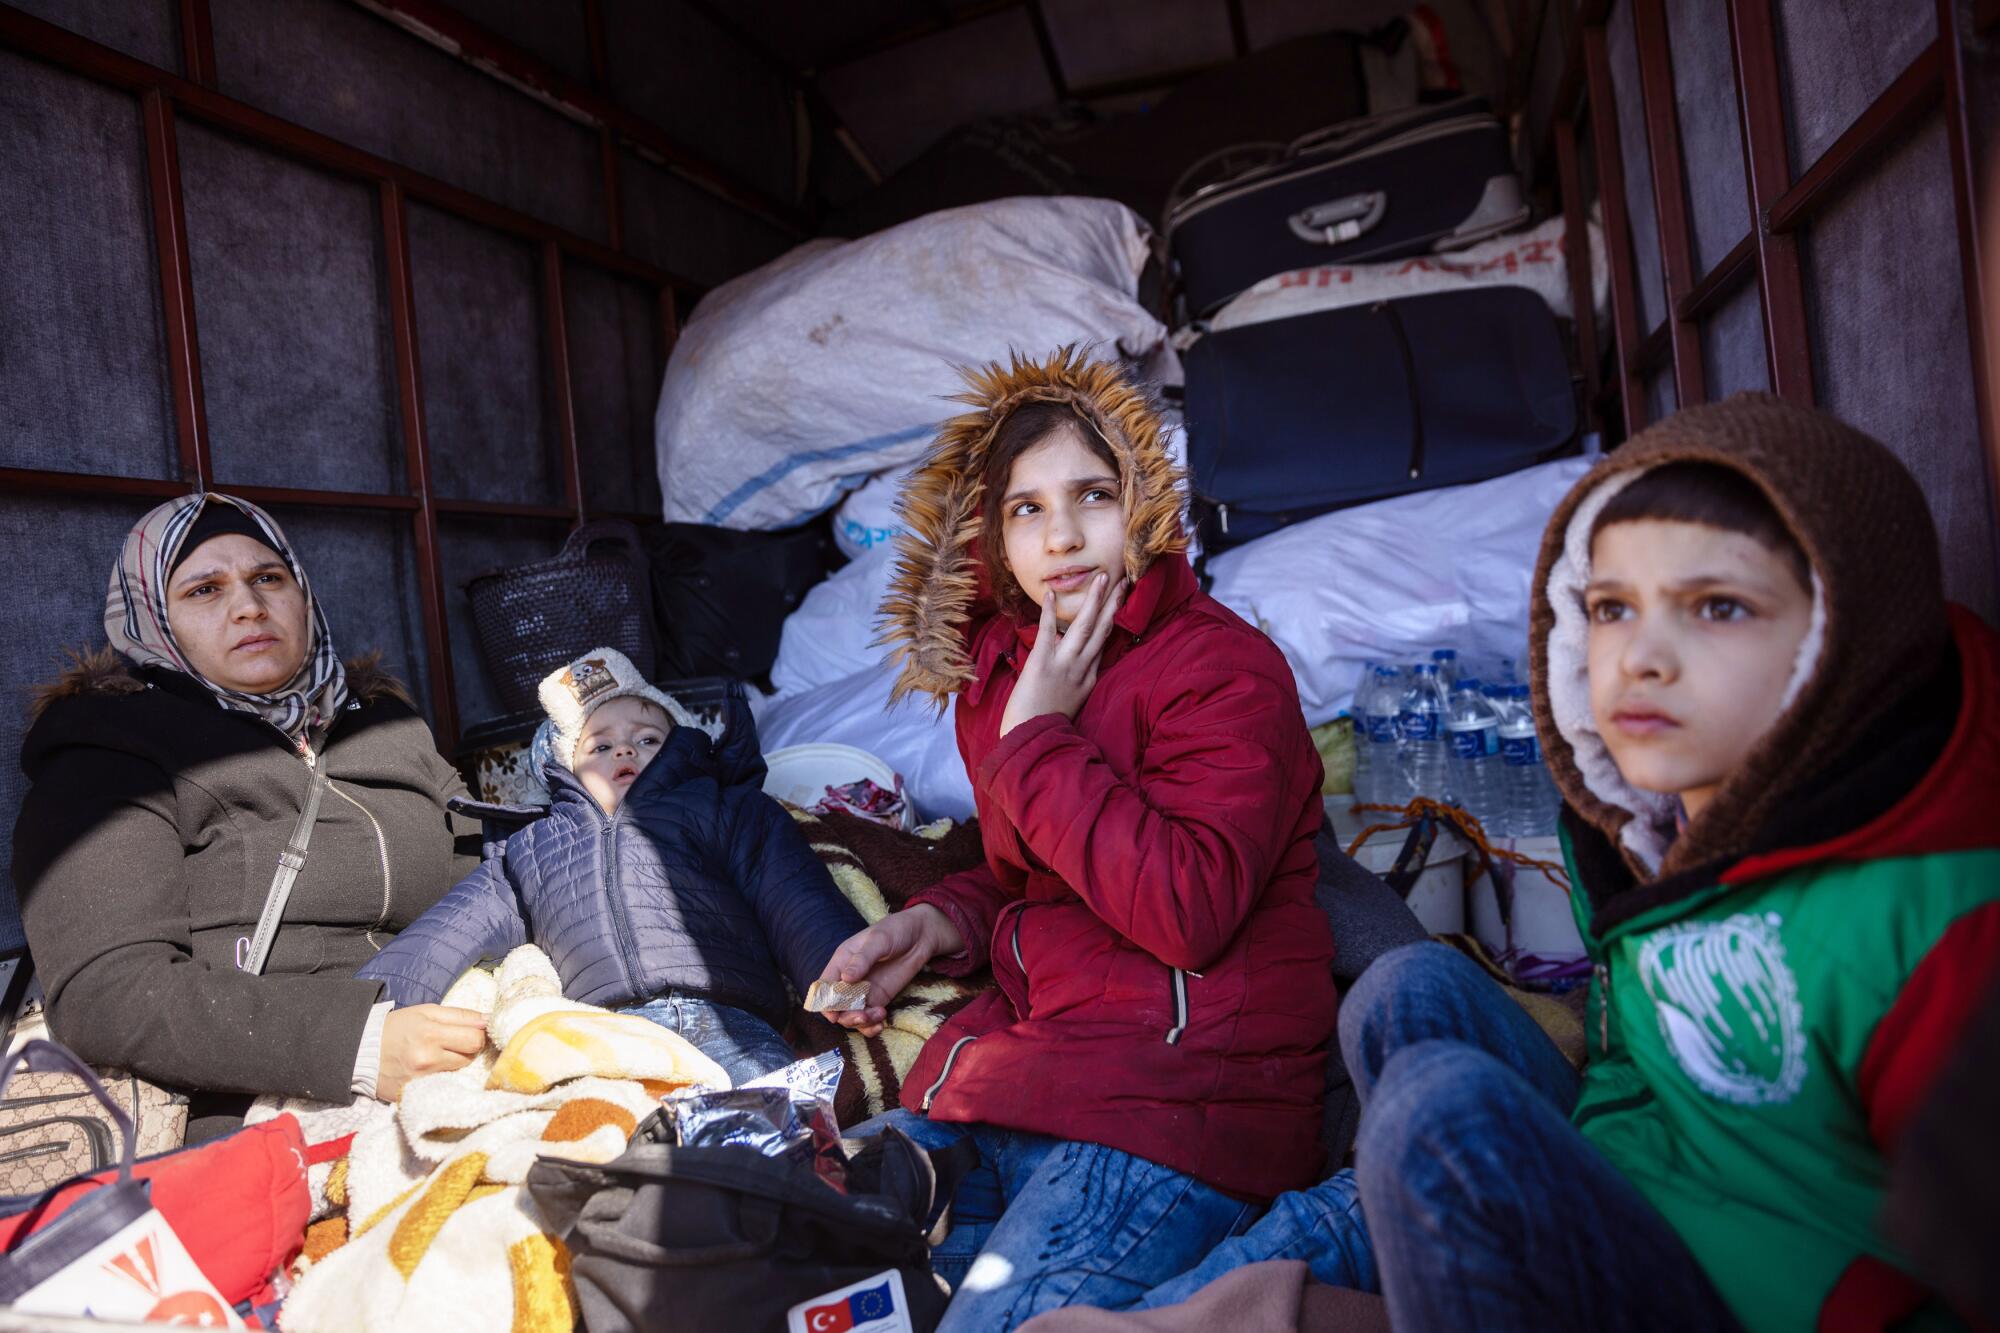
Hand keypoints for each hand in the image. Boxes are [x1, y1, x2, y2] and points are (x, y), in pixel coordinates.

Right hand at [377, 1004, 486, 1101]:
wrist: (361, 1050)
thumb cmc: (397, 1027)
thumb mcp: (426, 1011)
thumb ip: (460, 1014)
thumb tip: (489, 1019)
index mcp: (431, 1033)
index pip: (475, 1038)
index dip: (477, 1033)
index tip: (469, 1031)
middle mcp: (428, 1059)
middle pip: (470, 1056)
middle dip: (467, 1048)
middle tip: (453, 1042)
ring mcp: (422, 1079)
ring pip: (459, 1071)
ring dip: (455, 1062)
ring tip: (439, 1054)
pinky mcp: (416, 1093)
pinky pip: (445, 1084)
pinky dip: (444, 1076)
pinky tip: (432, 1069)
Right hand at [817, 905, 964, 1036]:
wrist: (920, 936)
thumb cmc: (896, 931)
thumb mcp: (879, 940)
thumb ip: (862, 959)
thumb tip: (846, 978)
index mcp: (842, 961)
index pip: (825, 986)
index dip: (825, 1002)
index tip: (834, 1014)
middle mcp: (849, 979)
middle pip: (836, 1006)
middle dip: (846, 1015)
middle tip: (862, 1016)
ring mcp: (863, 991)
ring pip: (851, 1015)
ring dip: (860, 1022)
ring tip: (878, 1016)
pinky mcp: (878, 999)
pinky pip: (868, 1018)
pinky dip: (871, 1027)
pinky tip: (881, 1024)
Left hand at [999, 573, 1124, 738]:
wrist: (1030, 740)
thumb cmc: (1045, 724)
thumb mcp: (1072, 703)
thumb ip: (1077, 681)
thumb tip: (1077, 660)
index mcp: (1088, 679)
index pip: (1103, 644)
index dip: (1113, 620)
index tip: (1120, 601)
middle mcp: (1081, 670)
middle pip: (1101, 630)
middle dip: (1113, 603)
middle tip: (1122, 580)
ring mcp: (1063, 666)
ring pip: (1083, 627)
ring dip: (1093, 600)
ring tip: (1101, 578)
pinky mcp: (1041, 664)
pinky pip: (1047, 633)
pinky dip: (1050, 613)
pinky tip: (1053, 594)